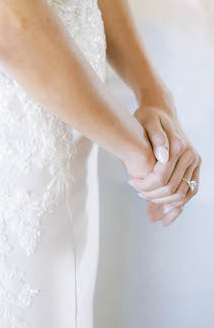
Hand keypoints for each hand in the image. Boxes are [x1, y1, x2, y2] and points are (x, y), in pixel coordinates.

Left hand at [129, 102, 200, 225]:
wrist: (162, 111)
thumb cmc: (150, 116)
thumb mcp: (147, 120)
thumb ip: (156, 138)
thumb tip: (163, 157)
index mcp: (179, 146)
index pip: (162, 177)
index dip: (146, 184)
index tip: (132, 182)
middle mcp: (191, 156)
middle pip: (172, 188)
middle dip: (153, 195)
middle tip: (137, 192)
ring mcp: (195, 163)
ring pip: (182, 195)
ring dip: (165, 205)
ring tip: (148, 206)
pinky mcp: (195, 168)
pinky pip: (190, 192)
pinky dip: (178, 207)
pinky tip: (164, 216)